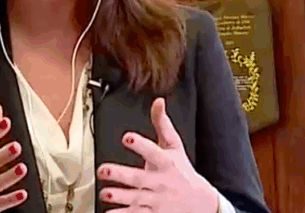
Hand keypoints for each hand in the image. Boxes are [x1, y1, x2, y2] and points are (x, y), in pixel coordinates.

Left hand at [96, 98, 219, 212]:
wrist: (201, 203)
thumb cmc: (182, 171)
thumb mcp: (175, 146)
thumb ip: (163, 124)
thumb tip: (158, 101)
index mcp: (165, 162)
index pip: (153, 152)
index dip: (140, 145)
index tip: (127, 138)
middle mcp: (160, 181)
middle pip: (138, 178)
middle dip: (120, 175)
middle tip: (103, 170)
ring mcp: (156, 200)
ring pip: (135, 199)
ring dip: (119, 196)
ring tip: (105, 194)